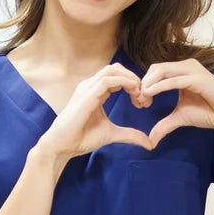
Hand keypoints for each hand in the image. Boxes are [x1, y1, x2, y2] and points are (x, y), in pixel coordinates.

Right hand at [37, 63, 152, 162]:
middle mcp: (90, 86)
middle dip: (134, 78)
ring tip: (140, 95)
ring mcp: (88, 88)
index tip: (144, 102)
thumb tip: (150, 143)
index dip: (134, 85)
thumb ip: (130, 134)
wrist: (63, 146)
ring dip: (131, 79)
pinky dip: (125, 83)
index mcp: (95, 91)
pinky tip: (134, 94)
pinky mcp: (87, 95)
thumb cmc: (81, 138)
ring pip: (113, 70)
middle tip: (144, 97)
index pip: (117, 76)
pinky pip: (108, 80)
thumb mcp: (112, 134)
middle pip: (116, 69)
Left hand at [139, 59, 213, 144]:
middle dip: (143, 83)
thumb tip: (150, 140)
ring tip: (143, 99)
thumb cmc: (211, 112)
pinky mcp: (198, 79)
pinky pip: (174, 80)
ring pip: (161, 70)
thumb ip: (164, 125)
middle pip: (155, 68)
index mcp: (180, 72)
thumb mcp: (181, 117)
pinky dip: (159, 86)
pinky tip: (150, 94)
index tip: (139, 102)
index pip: (155, 72)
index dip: (143, 84)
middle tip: (139, 101)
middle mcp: (186, 67)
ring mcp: (192, 71)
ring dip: (148, 84)